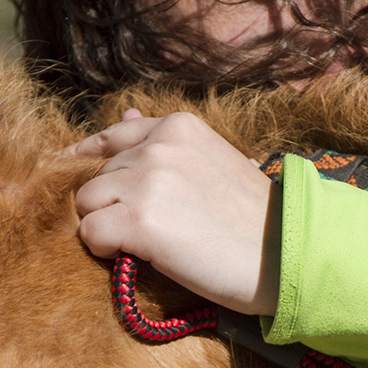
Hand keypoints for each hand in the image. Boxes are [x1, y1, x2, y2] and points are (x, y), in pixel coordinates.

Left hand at [60, 109, 280, 315]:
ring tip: (152, 241)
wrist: (283, 254)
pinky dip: (107, 250)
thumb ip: (163, 142)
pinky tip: (142, 255)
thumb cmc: (250, 216)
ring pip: (87, 203)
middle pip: (97, 176)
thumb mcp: (209, 162)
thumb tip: (125, 111)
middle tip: (156, 227)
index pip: (112, 136)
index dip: (92, 161)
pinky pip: (90, 233)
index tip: (85, 179)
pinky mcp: (138, 221)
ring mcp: (146, 181)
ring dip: (108, 225)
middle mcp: (158, 147)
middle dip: (114, 203)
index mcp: (178, 127)